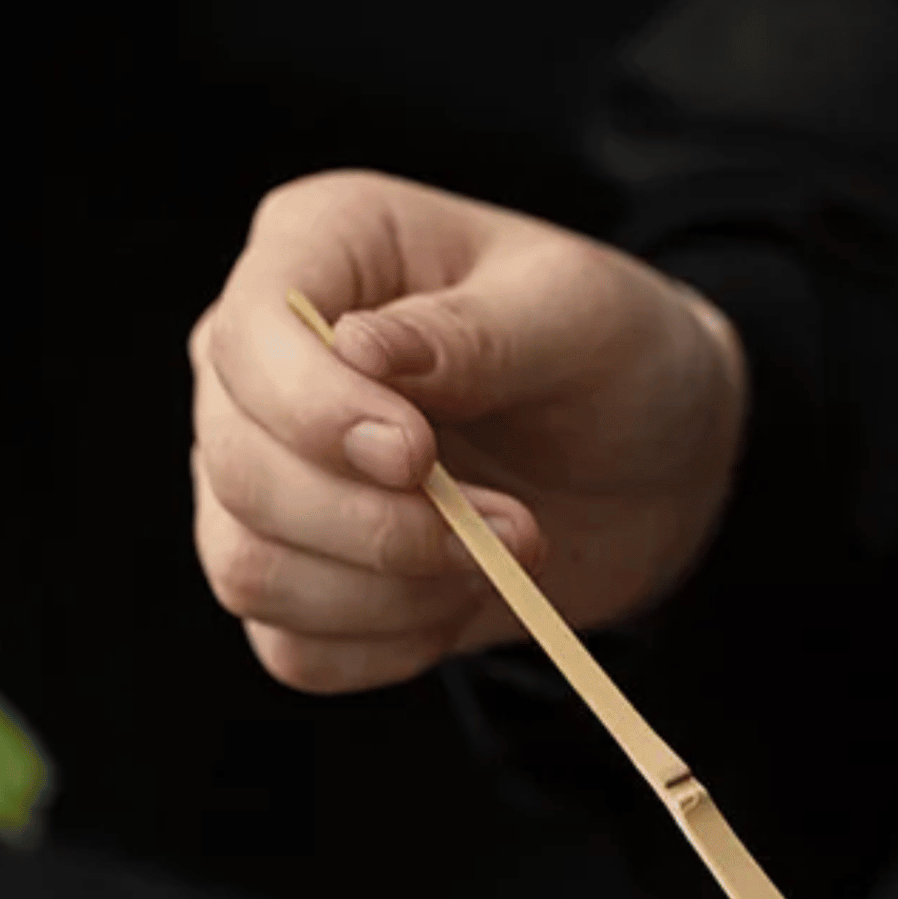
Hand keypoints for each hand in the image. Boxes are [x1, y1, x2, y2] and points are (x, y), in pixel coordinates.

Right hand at [190, 169, 747, 693]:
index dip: (314, 413)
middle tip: (517, 529)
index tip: (418, 458)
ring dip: (388, 595)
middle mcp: (265, 365)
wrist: (656, 466)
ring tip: (500, 562)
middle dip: (380, 526)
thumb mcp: (580, 317)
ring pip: (249, 569)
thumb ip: (471, 335)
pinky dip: (383, 647)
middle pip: (240, 470)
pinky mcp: (307, 579)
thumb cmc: (617, 361)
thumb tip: (358, 350)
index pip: (247, 340)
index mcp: (321, 249)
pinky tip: (459, 604)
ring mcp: (271, 477)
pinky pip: (294, 649)